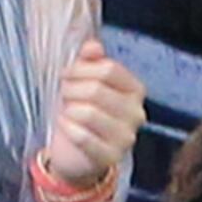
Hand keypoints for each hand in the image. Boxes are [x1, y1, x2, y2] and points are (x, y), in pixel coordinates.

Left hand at [43, 34, 145, 198]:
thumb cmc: (79, 109)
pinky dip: (67, 128)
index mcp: (133, 90)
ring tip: (66, 111)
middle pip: (97, 89)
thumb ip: (88, 61)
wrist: (74, 150)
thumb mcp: (81, 81)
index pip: (109, 69)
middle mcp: (136, 113)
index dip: (80, 68)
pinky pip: (82, 136)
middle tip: (64, 95)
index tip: (66, 74)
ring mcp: (126, 137)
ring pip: (89, 112)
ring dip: (68, 109)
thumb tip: (93, 45)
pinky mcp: (111, 156)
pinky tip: (64, 126)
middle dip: (71, 89)